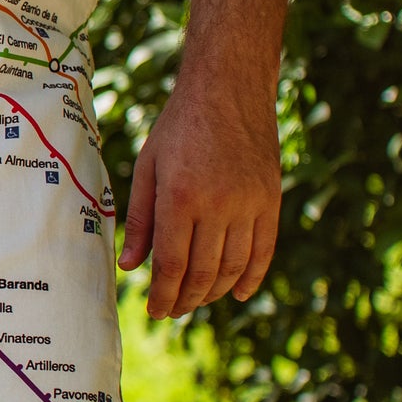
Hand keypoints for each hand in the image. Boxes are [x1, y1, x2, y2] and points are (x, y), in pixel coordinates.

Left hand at [117, 77, 280, 318]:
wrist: (227, 90)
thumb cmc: (178, 128)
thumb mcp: (148, 167)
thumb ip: (140, 219)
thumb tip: (130, 266)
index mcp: (180, 198)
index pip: (171, 264)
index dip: (162, 294)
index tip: (153, 311)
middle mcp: (218, 205)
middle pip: (203, 273)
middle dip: (185, 300)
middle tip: (171, 310)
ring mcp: (250, 204)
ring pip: (234, 268)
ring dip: (215, 293)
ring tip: (196, 301)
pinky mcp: (271, 200)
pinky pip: (264, 250)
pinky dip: (252, 277)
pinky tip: (239, 293)